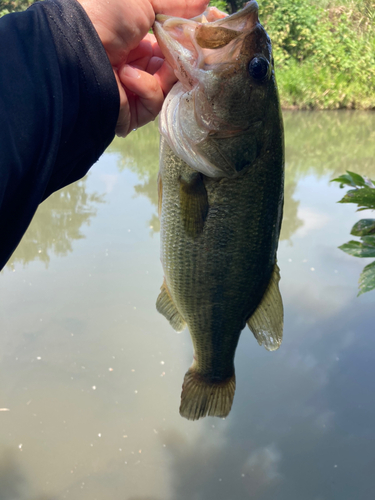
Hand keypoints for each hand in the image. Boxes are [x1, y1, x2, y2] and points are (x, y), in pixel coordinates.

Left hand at [77, 0, 208, 136]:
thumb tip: (207, 2)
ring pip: (169, 88)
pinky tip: (126, 75)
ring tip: (154, 61)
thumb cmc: (105, 16)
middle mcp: (135, 65)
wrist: (77, 48)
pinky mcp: (131, 113)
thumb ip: (177, 3)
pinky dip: (146, 87)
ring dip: (166, 73)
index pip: (172, 46)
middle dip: (182, 60)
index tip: (205, 36)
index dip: (188, 42)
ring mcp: (133, 91)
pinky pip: (153, 103)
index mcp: (137, 39)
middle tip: (189, 52)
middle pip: (175, 69)